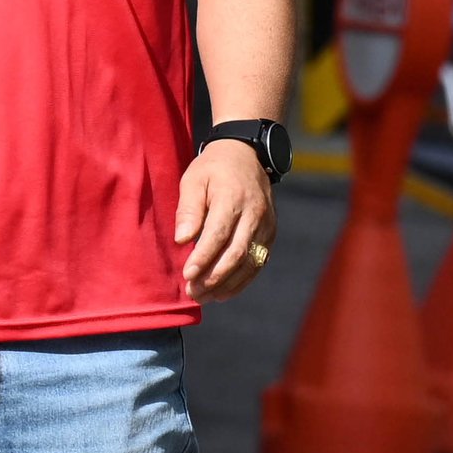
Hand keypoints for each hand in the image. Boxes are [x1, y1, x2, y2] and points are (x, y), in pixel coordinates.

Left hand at [174, 142, 273, 299]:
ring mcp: (265, 224)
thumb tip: (182, 239)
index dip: (203, 257)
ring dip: (227, 283)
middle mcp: (254, 213)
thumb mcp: (193, 179)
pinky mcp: (270, 233)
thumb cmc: (213, 169)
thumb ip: (188, 209)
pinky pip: (258, 261)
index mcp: (233, 197)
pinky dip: (242, 280)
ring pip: (249, 262)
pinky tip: (223, 292)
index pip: (218, 234)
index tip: (187, 275)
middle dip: (214, 277)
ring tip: (204, 297)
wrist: (246, 155)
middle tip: (193, 293)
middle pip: (236, 252)